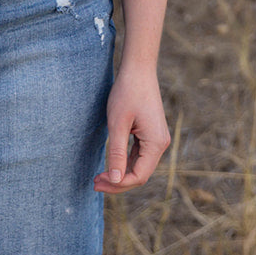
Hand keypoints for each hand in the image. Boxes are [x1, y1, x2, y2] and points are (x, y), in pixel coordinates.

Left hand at [93, 64, 170, 192]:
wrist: (138, 70)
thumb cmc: (127, 93)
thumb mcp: (117, 124)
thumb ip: (117, 153)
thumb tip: (116, 180)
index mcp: (156, 143)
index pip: (139, 176)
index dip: (118, 184)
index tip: (98, 182)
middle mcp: (161, 144)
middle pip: (140, 174)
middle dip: (118, 182)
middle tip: (94, 184)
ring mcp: (157, 140)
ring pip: (139, 167)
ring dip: (121, 174)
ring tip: (99, 178)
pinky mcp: (151, 135)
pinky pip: (139, 156)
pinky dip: (125, 163)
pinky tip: (110, 166)